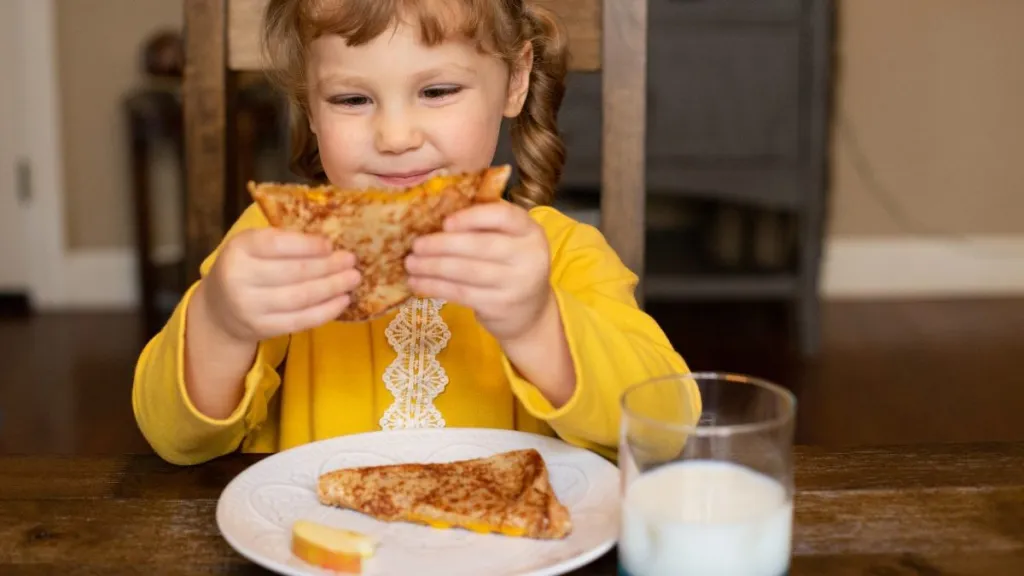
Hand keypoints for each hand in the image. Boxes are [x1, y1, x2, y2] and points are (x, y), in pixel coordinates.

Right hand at [200, 228, 360, 343]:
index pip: (277, 244)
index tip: (331, 245)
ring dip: (333, 287)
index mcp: (239, 249)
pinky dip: (326, 311)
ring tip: (352, 279)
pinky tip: (343, 300)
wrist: (220, 309)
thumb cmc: (247, 267)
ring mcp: (250, 307)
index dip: (308, 245)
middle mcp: (240, 278)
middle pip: (294, 272)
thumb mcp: (253, 245)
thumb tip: (330, 243)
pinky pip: (301, 321)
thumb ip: (283, 241)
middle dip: (329, 266)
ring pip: (301, 297)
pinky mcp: (263, 329)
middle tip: (352, 261)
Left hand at [405, 201, 553, 341]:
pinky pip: (462, 293)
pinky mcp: (500, 306)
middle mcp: (529, 256)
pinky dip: (436, 287)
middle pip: (481, 246)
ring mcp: (517, 284)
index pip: (503, 216)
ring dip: (433, 267)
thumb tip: (435, 213)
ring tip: (411, 264)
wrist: (531, 313)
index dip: (472, 217)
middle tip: (416, 245)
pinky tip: (418, 283)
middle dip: (443, 245)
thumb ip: (484, 226)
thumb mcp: (509, 241)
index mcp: (530, 231)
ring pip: (467, 272)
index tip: (445, 222)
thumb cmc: (510, 266)